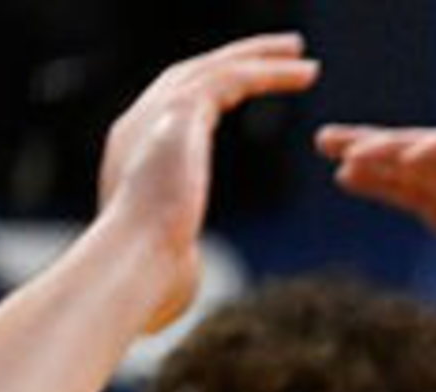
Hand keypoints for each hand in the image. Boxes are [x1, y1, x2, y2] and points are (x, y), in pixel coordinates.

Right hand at [93, 34, 319, 332]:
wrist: (130, 263)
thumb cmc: (146, 283)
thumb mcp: (165, 269)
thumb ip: (176, 266)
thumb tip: (176, 293)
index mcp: (132, 157)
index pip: (174, 113)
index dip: (210, 95)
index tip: (242, 88)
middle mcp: (139, 125)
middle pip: (192, 75)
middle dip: (235, 60)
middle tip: (277, 54)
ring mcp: (156, 114)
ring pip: (215, 68)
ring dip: (259, 58)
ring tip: (299, 53)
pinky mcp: (180, 112)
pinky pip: (232, 77)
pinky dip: (268, 71)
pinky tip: (305, 73)